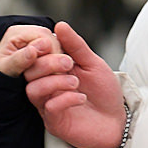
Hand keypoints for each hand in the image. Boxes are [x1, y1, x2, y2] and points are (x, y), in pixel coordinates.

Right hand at [0, 20, 125, 147]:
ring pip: (33, 90)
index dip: (40, 49)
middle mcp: (46, 87)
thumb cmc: (104, 92)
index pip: (34, 57)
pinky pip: (49, 108)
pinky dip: (64, 99)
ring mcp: (48, 105)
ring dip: (54, 82)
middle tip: (69, 63)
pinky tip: (80, 97)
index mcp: (52, 71)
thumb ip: (76, 46)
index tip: (53, 44)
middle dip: (48, 64)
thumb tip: (60, 25)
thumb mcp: (92, 63)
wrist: (117, 120)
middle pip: (30, 72)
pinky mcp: (55, 123)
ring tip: (75, 82)